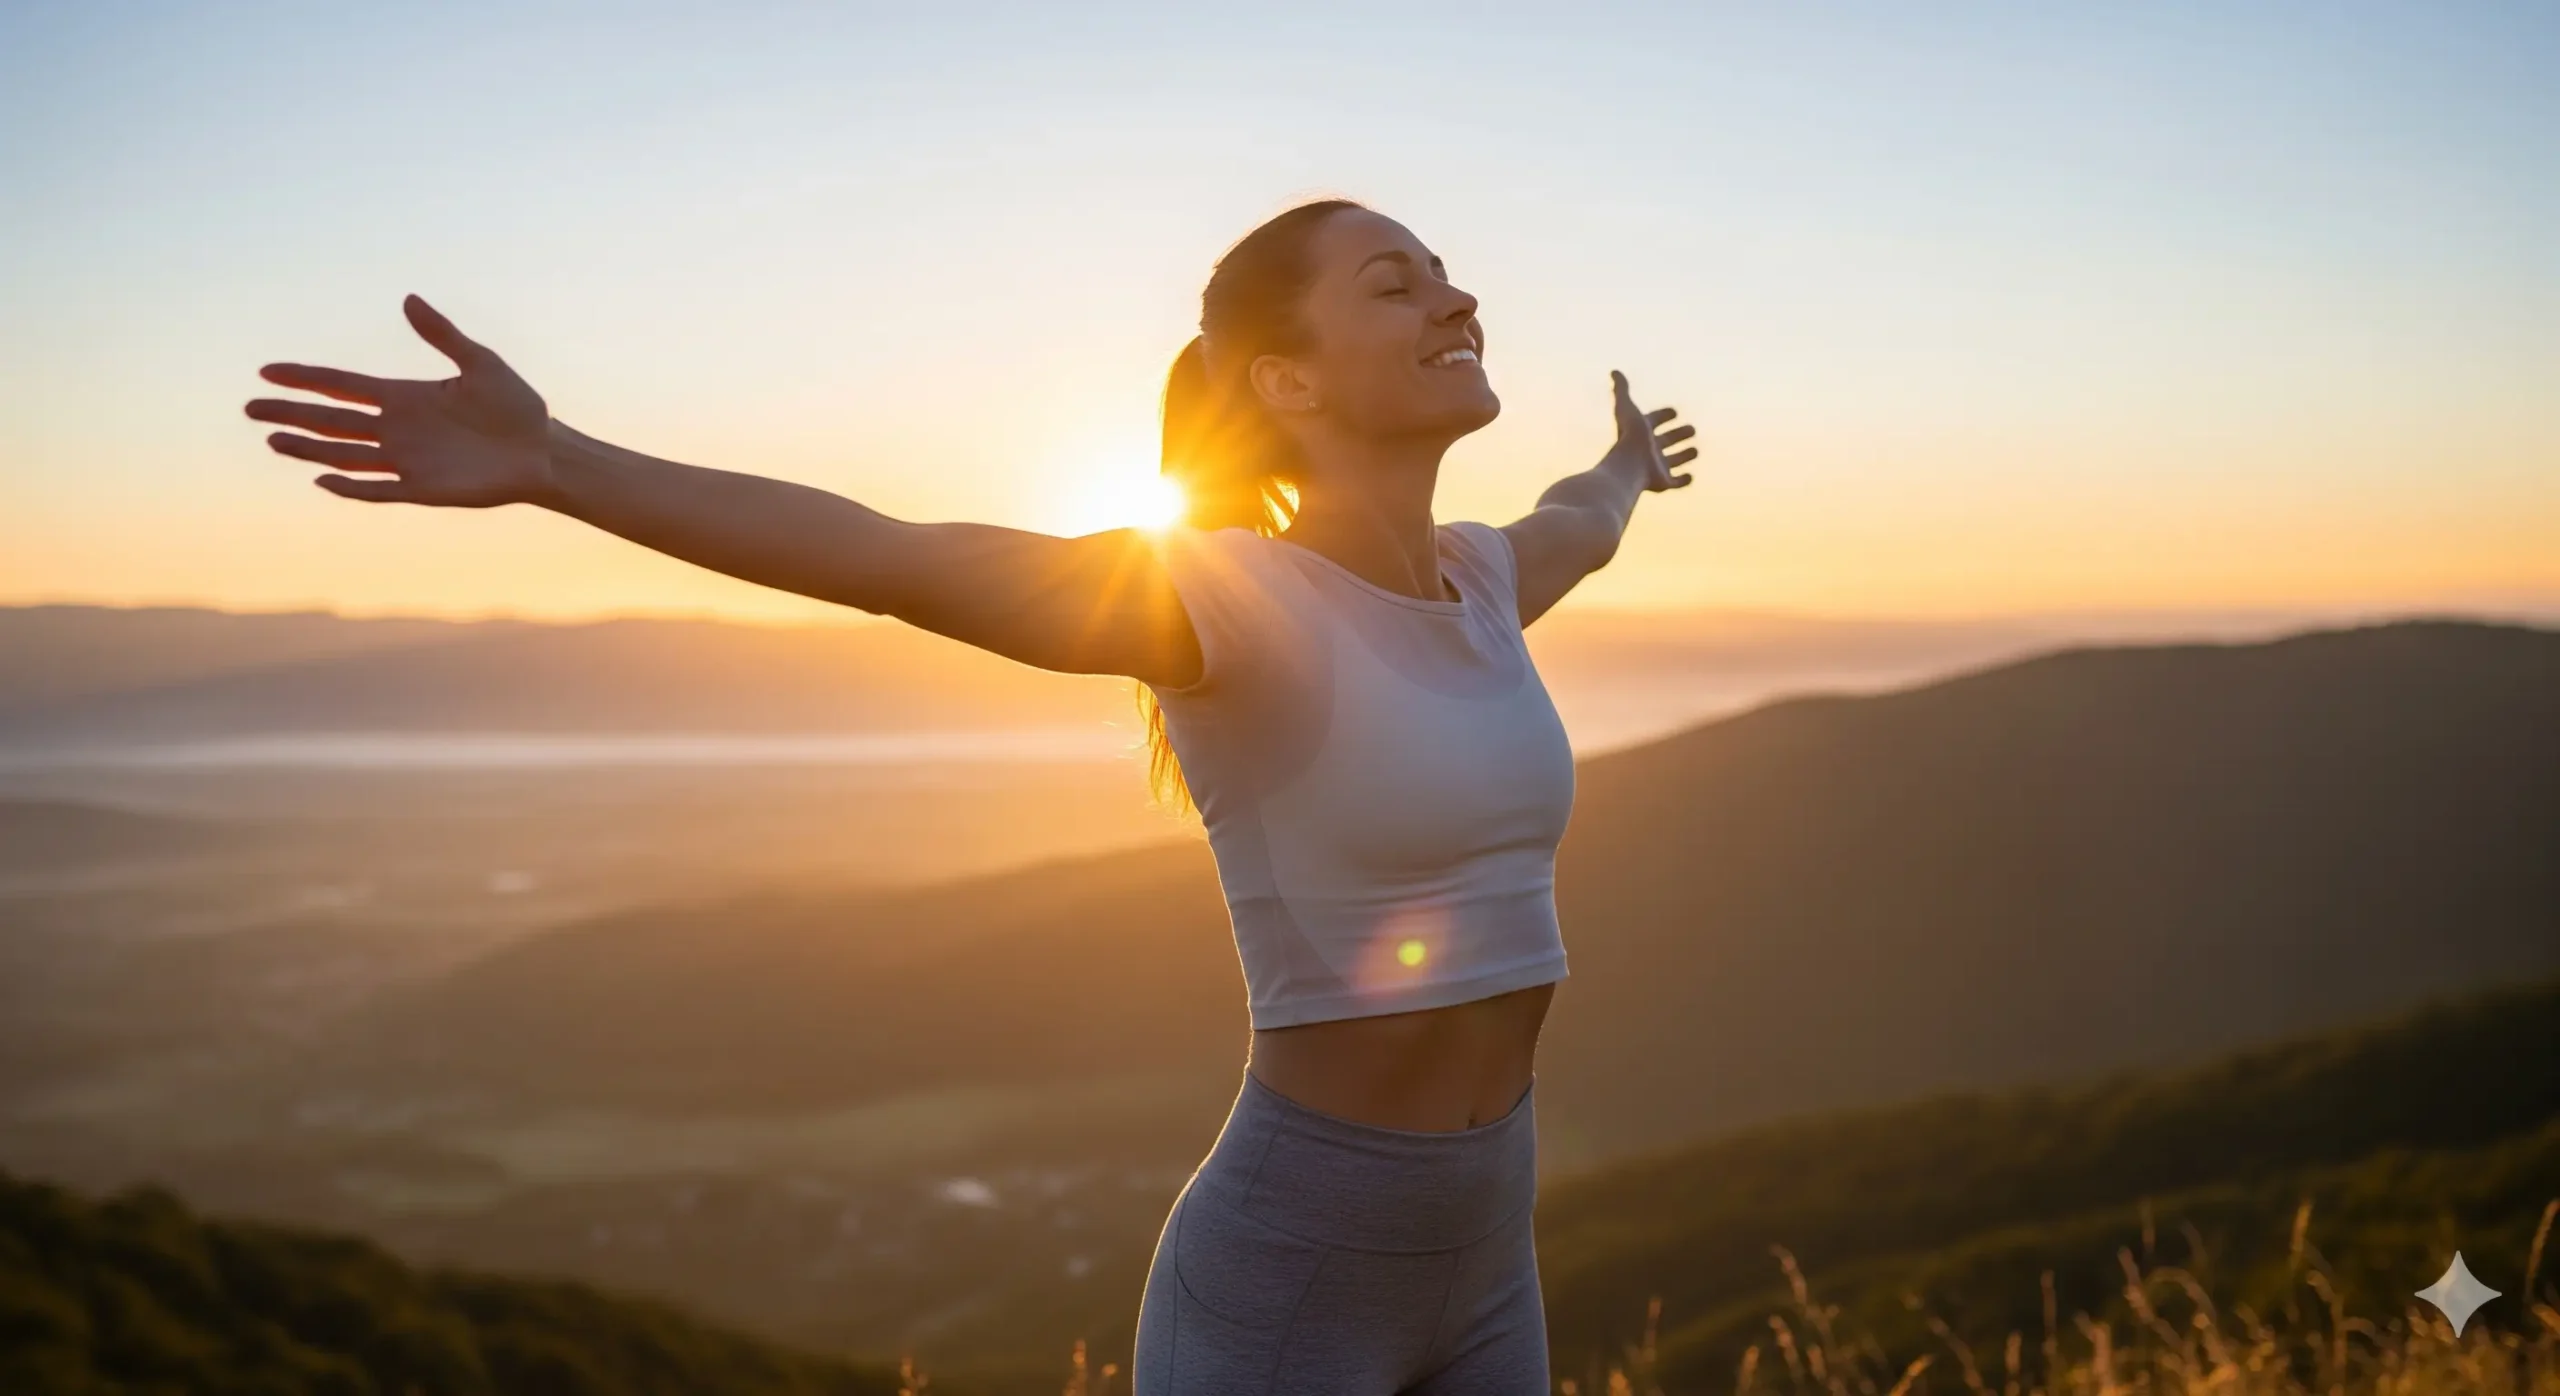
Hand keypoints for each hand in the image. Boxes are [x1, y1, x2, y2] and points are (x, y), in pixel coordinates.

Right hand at [246, 295, 552, 507]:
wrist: (544, 451)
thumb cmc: (516, 406)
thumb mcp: (480, 362)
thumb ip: (442, 334)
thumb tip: (408, 298)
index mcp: (405, 396)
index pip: (343, 385)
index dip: (306, 378)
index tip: (268, 371)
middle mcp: (397, 428)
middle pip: (332, 420)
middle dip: (291, 413)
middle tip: (249, 407)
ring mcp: (407, 460)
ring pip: (345, 455)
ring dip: (308, 449)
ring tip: (272, 439)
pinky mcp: (423, 489)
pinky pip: (378, 490)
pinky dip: (351, 487)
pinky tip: (322, 479)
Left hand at [1605, 369, 1697, 491]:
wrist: (1628, 466)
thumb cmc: (1629, 438)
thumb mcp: (1627, 408)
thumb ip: (1622, 390)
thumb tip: (1614, 371)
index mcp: (1641, 433)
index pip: (1653, 421)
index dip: (1662, 416)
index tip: (1674, 412)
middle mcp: (1649, 451)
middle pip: (1666, 441)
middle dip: (1678, 434)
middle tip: (1691, 429)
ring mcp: (1656, 467)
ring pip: (1673, 461)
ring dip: (1684, 455)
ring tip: (1695, 449)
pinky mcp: (1663, 483)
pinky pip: (1676, 483)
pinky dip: (1685, 480)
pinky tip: (1690, 475)